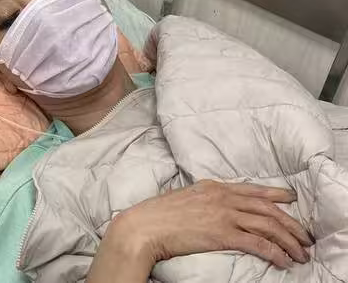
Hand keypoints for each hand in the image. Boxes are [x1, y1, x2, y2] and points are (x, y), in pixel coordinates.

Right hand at [88, 180, 311, 281]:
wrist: (143, 227)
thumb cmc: (157, 216)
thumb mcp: (183, 198)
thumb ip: (202, 199)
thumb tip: (212, 207)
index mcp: (212, 186)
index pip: (252, 190)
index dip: (275, 195)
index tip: (290, 199)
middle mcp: (221, 197)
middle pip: (267, 208)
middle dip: (290, 224)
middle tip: (304, 236)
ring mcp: (222, 215)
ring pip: (268, 225)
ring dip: (288, 241)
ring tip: (299, 253)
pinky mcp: (222, 234)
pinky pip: (258, 243)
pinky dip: (275, 252)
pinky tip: (283, 261)